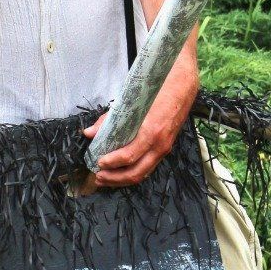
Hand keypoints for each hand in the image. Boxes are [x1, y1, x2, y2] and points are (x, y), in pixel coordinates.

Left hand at [81, 78, 197, 187]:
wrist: (182, 88)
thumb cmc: (155, 92)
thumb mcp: (130, 102)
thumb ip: (108, 119)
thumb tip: (88, 133)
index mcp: (151, 132)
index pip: (130, 156)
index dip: (112, 163)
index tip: (98, 163)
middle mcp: (160, 145)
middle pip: (136, 172)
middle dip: (115, 178)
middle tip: (98, 177)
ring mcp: (164, 149)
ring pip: (143, 174)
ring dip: (122, 180)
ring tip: (105, 179)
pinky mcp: (165, 150)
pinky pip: (148, 168)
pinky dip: (133, 174)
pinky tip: (120, 174)